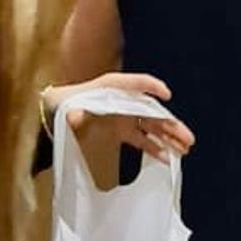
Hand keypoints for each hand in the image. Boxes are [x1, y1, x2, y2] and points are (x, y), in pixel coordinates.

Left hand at [43, 73, 194, 162]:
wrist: (52, 115)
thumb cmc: (62, 105)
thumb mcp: (67, 107)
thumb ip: (74, 113)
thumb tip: (77, 119)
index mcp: (112, 87)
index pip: (137, 83)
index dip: (152, 87)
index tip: (166, 95)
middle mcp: (124, 101)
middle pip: (153, 111)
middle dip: (171, 125)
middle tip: (188, 138)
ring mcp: (125, 117)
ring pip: (153, 127)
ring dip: (169, 138)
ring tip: (186, 148)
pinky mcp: (122, 132)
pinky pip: (142, 140)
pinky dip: (154, 148)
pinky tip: (167, 157)